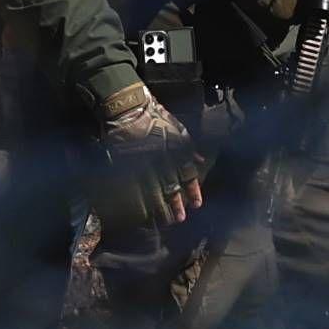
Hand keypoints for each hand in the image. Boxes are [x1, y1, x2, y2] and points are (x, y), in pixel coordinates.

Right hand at [99, 87, 208, 226]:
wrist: (128, 108)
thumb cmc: (154, 116)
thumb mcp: (178, 127)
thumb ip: (190, 147)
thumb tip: (201, 161)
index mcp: (177, 150)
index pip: (188, 175)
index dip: (193, 191)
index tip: (196, 205)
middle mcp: (163, 160)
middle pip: (171, 188)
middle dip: (176, 205)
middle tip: (179, 218)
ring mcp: (144, 164)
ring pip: (154, 191)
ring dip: (160, 208)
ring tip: (163, 220)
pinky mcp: (127, 166)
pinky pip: (135, 188)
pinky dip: (140, 202)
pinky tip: (143, 213)